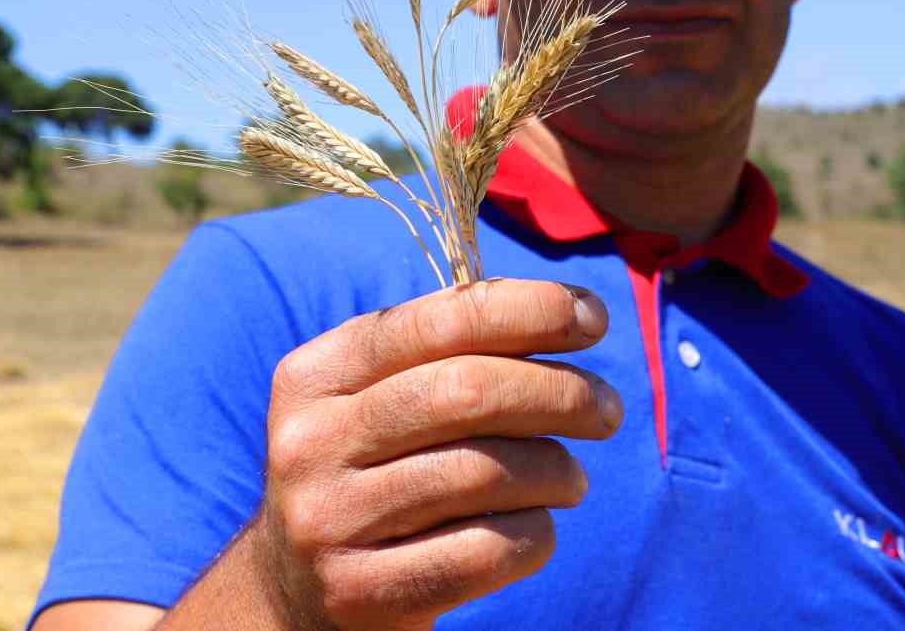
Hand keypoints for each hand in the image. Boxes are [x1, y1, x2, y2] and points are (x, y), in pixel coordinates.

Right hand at [242, 278, 620, 630]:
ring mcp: (328, 522)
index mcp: (315, 375)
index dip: (528, 311)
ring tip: (573, 477)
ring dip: (555, 468)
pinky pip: (485, 550)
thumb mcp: (380, 400)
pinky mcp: (361, 594)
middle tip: (606, 409)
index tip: (594, 319)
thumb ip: (451, 352)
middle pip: (466, 391)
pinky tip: (539, 527)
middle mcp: (310, 443)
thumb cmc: (375, 472)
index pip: (436, 321)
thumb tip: (570, 313)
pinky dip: (535, 534)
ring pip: (483, 472)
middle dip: (558, 391)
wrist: (298, 595)